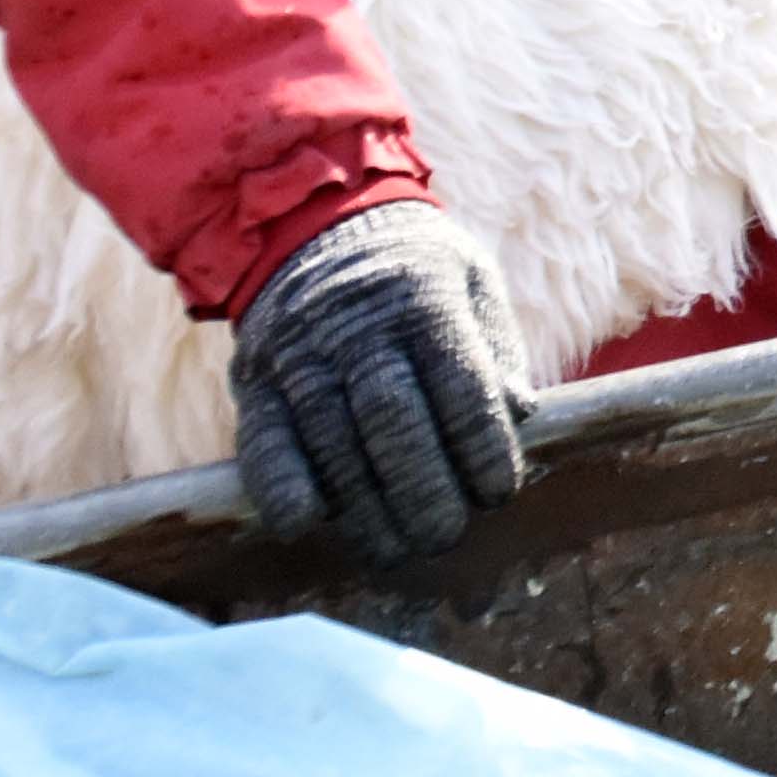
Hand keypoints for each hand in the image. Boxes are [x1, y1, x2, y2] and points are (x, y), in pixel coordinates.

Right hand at [224, 201, 532, 562]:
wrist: (311, 225)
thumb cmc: (415, 273)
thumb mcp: (471, 283)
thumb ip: (495, 348)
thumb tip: (521, 412)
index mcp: (426, 300)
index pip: (460, 382)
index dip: (481, 444)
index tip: (498, 492)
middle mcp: (358, 327)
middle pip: (392, 417)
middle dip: (422, 487)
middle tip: (444, 537)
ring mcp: (301, 355)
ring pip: (331, 439)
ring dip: (361, 505)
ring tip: (392, 551)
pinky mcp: (254, 381)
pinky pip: (262, 438)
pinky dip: (279, 483)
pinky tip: (304, 522)